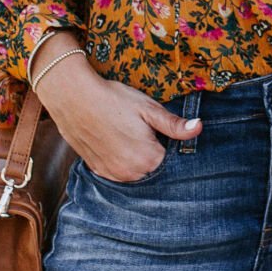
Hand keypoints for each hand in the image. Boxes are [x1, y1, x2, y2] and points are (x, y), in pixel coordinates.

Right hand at [32, 43, 200, 182]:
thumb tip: (199, 127)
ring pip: (134, 170)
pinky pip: (116, 169)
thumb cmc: (112, 99)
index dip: (163, 140)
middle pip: (152, 166)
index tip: (152, 127)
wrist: (72, 96)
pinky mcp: (98, 169)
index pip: (169, 157)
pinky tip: (112, 139)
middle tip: (135, 128)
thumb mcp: (148, 109)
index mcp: (149, 160)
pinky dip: (118, 159)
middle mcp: (131, 174)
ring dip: (134, 157)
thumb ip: (174, 125)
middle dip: (150, 151)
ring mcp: (112, 174)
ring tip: (123, 132)